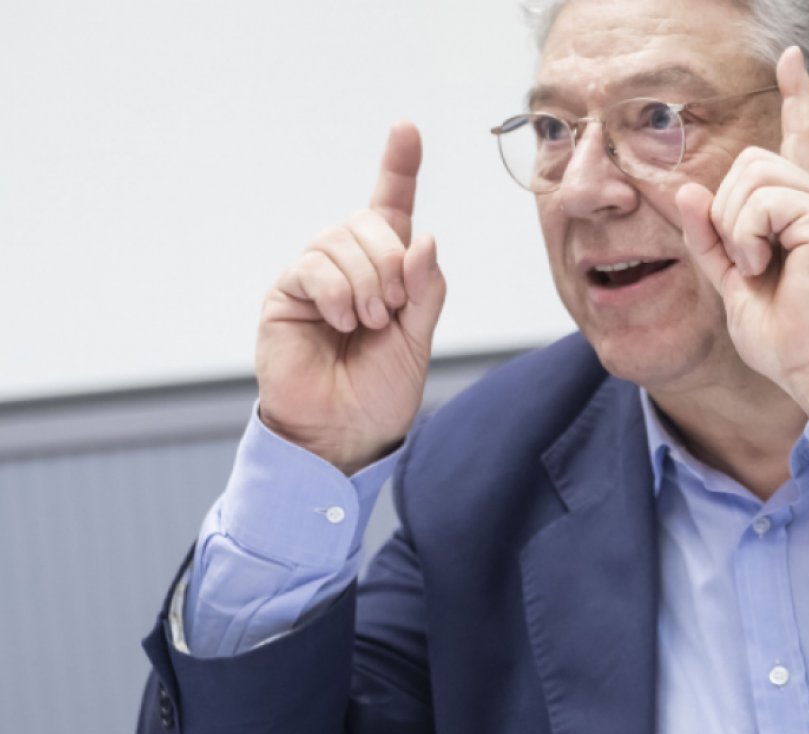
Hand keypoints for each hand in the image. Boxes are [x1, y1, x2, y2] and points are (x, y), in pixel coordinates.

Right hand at [256, 123, 446, 473]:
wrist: (344, 434)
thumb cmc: (380, 390)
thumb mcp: (419, 339)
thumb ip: (425, 290)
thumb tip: (424, 240)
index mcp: (388, 270)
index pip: (392, 207)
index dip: (398, 167)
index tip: (405, 129)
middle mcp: (349, 264)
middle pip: (372, 222)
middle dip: (392, 264)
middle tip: (393, 312)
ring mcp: (315, 276)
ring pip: (342, 240)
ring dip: (368, 284)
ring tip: (368, 325)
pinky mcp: (286, 294)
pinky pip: (314, 267)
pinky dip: (338, 293)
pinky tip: (343, 323)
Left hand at [676, 47, 808, 414]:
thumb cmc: (787, 336)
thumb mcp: (731, 280)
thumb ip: (709, 236)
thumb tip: (687, 190)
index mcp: (800, 211)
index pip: (799, 141)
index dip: (796, 99)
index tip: (791, 60)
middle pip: (750, 162)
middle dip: (726, 211)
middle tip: (745, 259)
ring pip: (751, 178)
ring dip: (736, 227)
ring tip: (759, 266)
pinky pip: (761, 203)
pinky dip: (749, 237)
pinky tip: (766, 266)